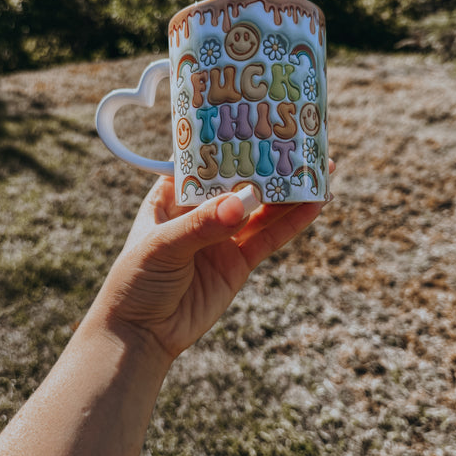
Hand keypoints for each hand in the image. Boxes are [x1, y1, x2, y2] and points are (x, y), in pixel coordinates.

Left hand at [95, 162, 333, 360]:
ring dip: (289, 191)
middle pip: (240, 181)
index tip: (259, 120)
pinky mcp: (238, 264)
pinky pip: (269, 238)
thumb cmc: (136, 283)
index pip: (206, 160)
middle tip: (300, 140)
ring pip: (261, 208)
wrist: (140, 336)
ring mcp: (222, 237)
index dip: (232, 142)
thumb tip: (242, 203)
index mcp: (172, 195)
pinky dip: (292, 222)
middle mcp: (200, 212)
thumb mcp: (162, 247)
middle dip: (268, 164)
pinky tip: (315, 204)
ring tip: (320, 168)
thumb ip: (202, 225)